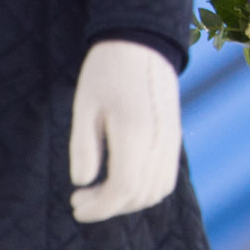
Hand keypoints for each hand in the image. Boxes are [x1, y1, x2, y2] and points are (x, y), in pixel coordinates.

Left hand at [68, 38, 182, 222]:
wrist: (142, 42)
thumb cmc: (106, 72)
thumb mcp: (85, 106)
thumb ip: (84, 147)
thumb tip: (83, 183)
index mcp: (135, 132)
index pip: (123, 189)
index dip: (98, 207)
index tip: (75, 205)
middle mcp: (160, 140)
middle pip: (140, 195)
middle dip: (109, 207)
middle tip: (81, 197)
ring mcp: (171, 139)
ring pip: (156, 191)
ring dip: (127, 201)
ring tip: (99, 190)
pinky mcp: (174, 135)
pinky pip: (165, 177)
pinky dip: (144, 189)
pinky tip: (121, 177)